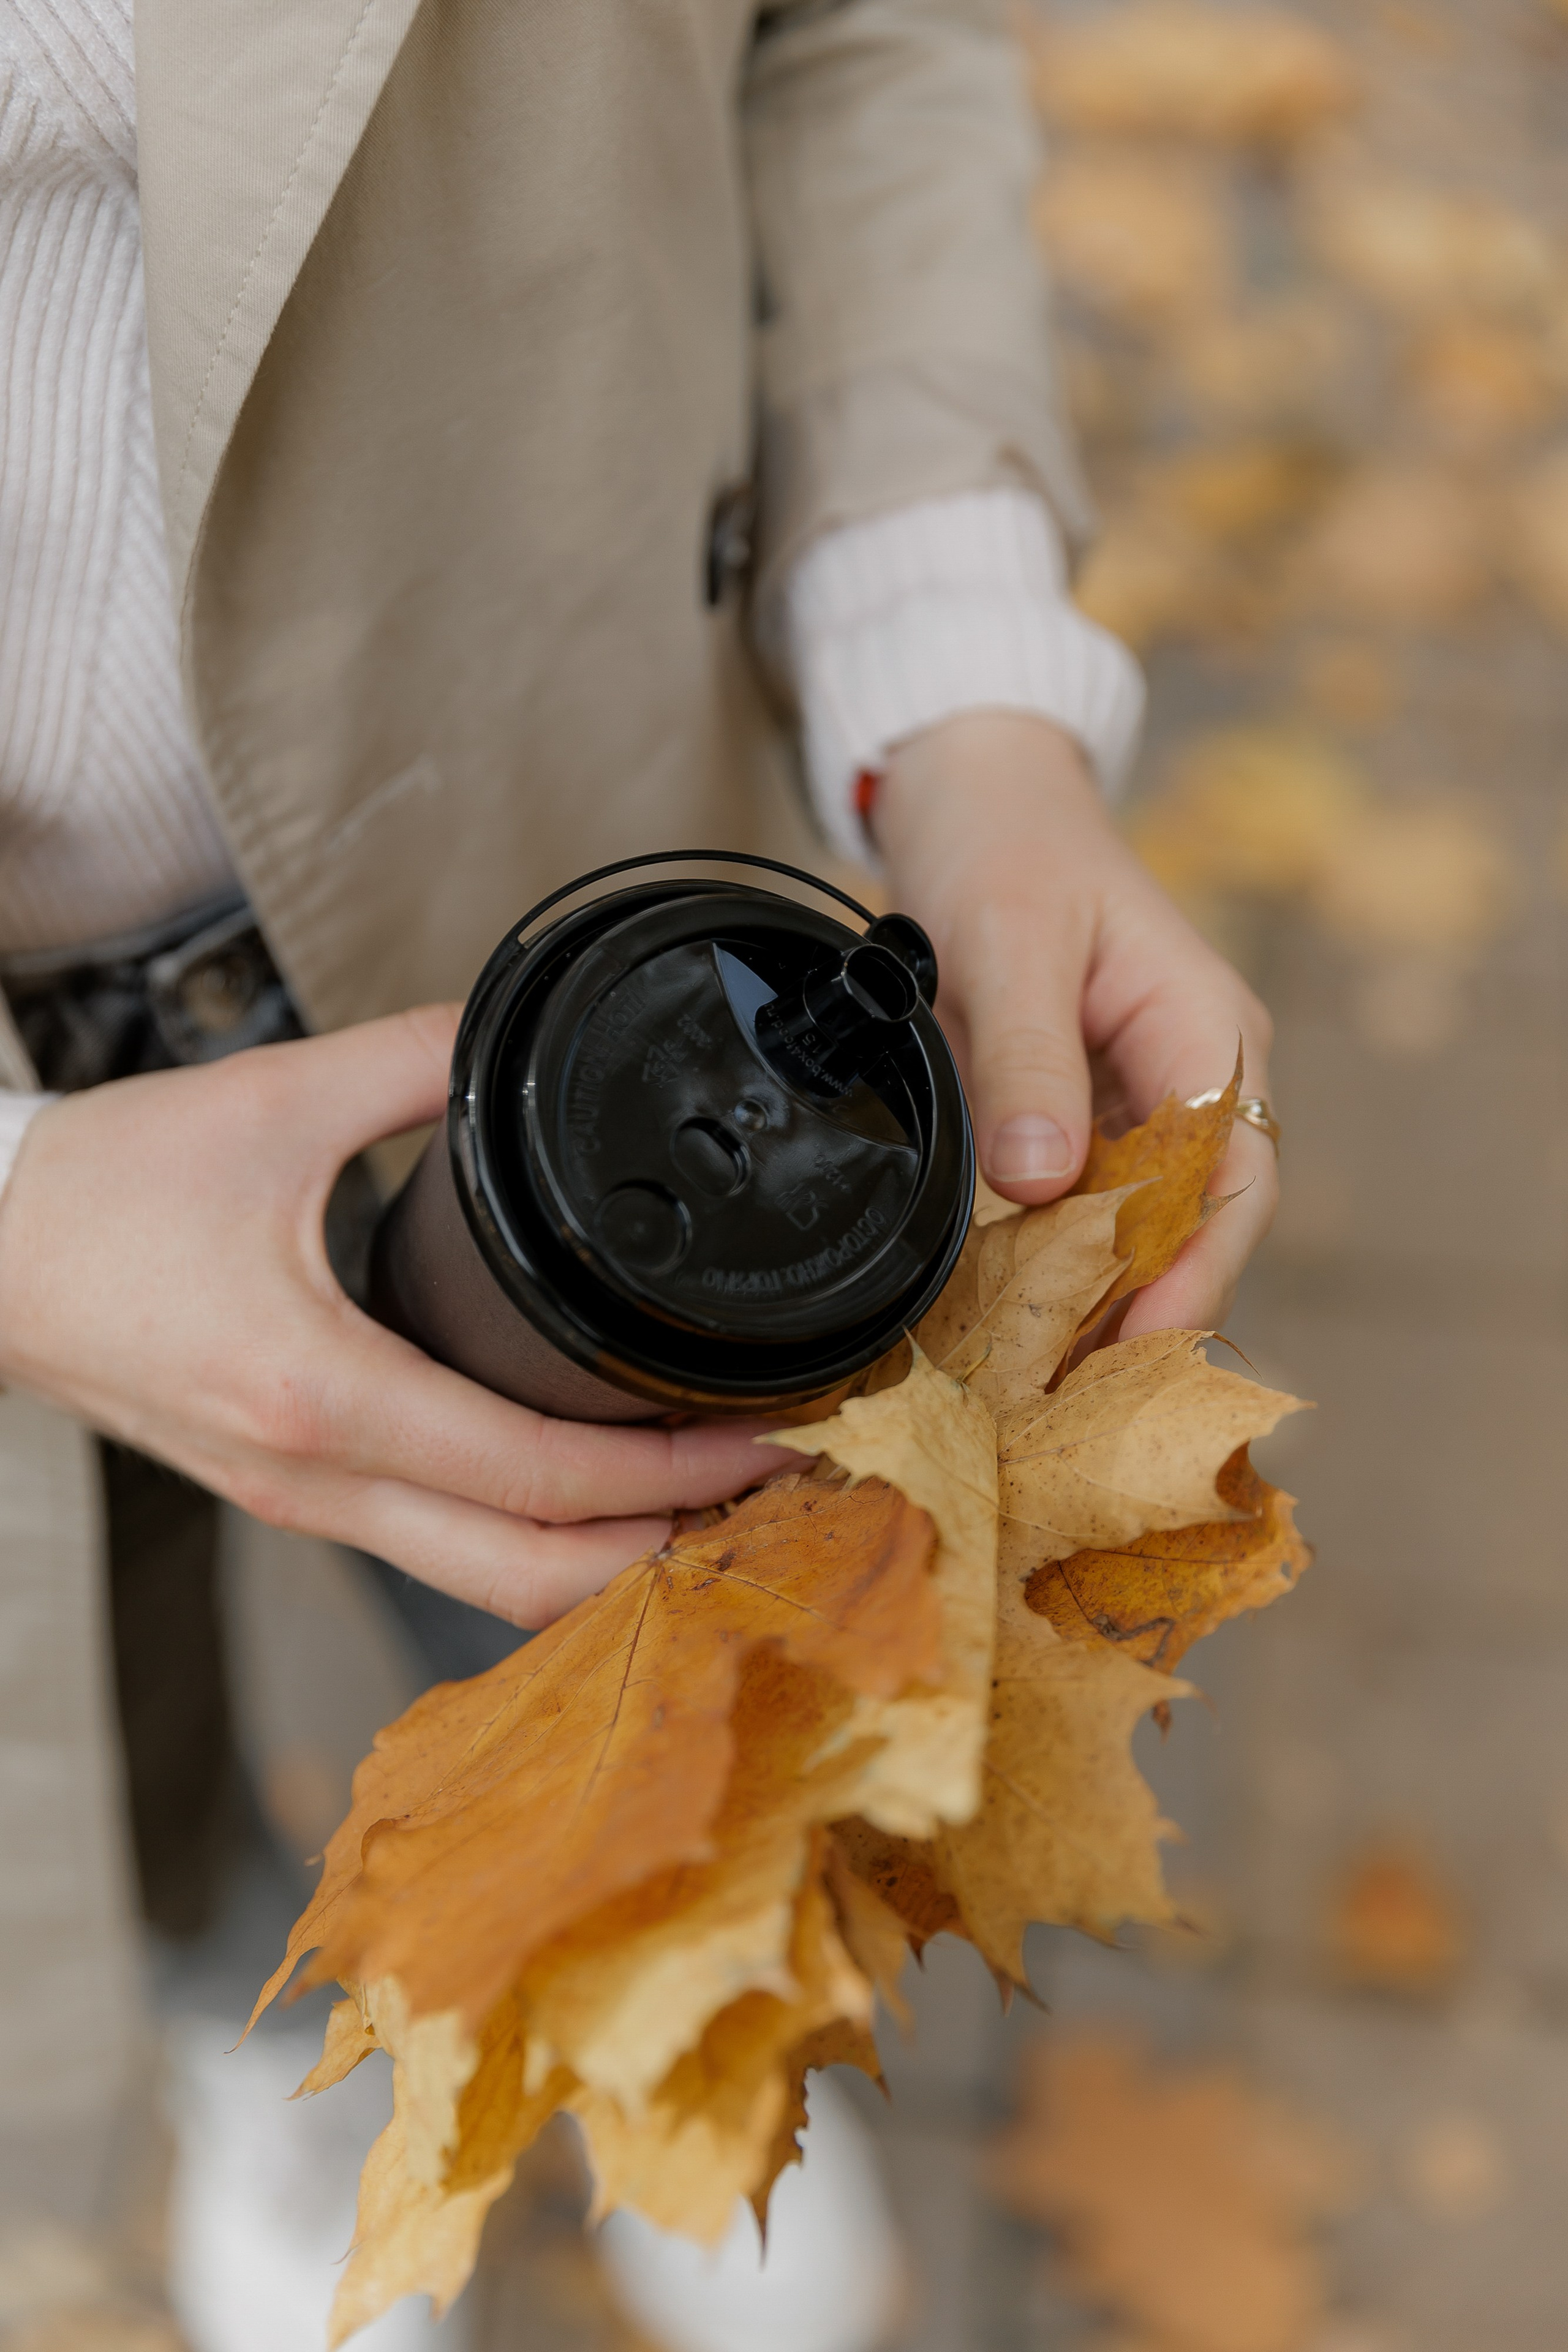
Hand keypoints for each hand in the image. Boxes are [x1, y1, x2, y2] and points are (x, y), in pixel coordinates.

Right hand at [0, 1008, 791, 1626]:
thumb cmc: (103, 1195)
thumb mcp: (273, 1102)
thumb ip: (416, 1056)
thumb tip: (518, 1020)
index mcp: (322, 1394)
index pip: (541, 1477)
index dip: (677, 1472)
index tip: (772, 1442)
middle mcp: (319, 1479)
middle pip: (531, 1580)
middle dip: (672, 1548)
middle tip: (778, 1492)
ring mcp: (305, 1504)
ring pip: (486, 1584)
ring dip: (608, 1556)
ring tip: (709, 1489)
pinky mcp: (294, 1494)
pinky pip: (441, 1552)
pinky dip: (535, 1541)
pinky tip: (593, 1487)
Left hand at [878, 712, 1276, 1336]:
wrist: (969, 797)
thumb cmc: (1007, 846)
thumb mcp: (1011, 942)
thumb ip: (1029, 1060)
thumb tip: (1041, 1183)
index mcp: (1208, 1031)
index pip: (1230, 1180)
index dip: (1191, 1270)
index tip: (1133, 1342)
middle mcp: (1189, 1075)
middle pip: (1195, 1222)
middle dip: (1141, 1307)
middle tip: (1069, 1395)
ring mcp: (1137, 1098)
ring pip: (1137, 1224)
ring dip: (1092, 1296)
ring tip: (1031, 1378)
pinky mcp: (1080, 1113)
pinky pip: (1080, 1203)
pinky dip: (1047, 1260)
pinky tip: (998, 1314)